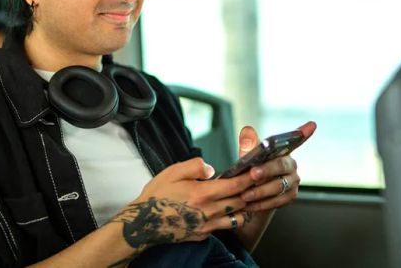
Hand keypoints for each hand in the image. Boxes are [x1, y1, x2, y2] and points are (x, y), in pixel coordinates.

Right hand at [108, 157, 255, 249]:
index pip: (235, 185)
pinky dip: (231, 218)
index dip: (249, 178)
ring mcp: (207, 225)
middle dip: (251, 192)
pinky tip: (228, 211)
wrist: (143, 223)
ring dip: (243, 207)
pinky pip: (224, 227)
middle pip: (241, 202)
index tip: (257, 171)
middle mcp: (209, 211)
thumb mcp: (172, 172)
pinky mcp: (203, 234)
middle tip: (257, 182)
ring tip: (245, 197)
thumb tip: (212, 168)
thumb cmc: (156, 196)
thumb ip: (194, 166)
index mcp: (203, 193)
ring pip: (237, 217)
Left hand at [238, 121, 316, 211]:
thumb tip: (247, 130)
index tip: (312, 124)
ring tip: (245, 195)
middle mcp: (291, 164)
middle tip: (252, 174)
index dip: (303, 133)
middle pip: (281, 165)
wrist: (250, 198)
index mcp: (283, 151)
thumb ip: (248, 146)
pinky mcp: (290, 196)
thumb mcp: (246, 159)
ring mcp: (293, 181)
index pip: (295, 140)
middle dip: (266, 170)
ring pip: (278, 186)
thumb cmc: (249, 172)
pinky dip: (262, 203)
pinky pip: (277, 200)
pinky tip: (250, 204)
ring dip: (260, 191)